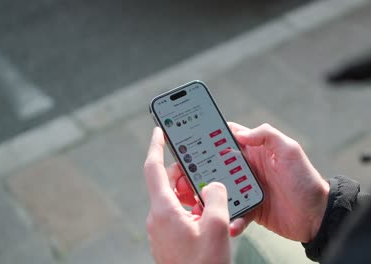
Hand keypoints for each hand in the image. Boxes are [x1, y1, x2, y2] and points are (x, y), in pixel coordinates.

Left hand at [144, 127, 229, 263]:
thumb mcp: (217, 227)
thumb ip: (217, 197)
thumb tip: (214, 186)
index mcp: (163, 210)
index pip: (153, 168)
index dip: (156, 146)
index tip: (160, 130)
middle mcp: (158, 217)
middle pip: (169, 183)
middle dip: (187, 173)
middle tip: (207, 171)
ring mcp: (162, 229)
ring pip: (176, 199)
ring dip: (194, 193)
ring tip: (214, 197)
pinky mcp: (168, 238)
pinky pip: (179, 213)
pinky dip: (193, 207)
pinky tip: (209, 215)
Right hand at [171, 123, 328, 242]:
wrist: (317, 215)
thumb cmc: (306, 180)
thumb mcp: (290, 150)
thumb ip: (267, 135)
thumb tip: (241, 134)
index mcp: (256, 151)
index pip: (227, 138)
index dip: (207, 137)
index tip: (189, 140)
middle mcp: (248, 168)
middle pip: (216, 165)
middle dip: (198, 170)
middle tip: (182, 176)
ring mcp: (248, 189)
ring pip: (220, 189)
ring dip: (207, 195)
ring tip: (195, 201)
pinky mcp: (250, 209)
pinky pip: (234, 212)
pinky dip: (229, 217)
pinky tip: (229, 222)